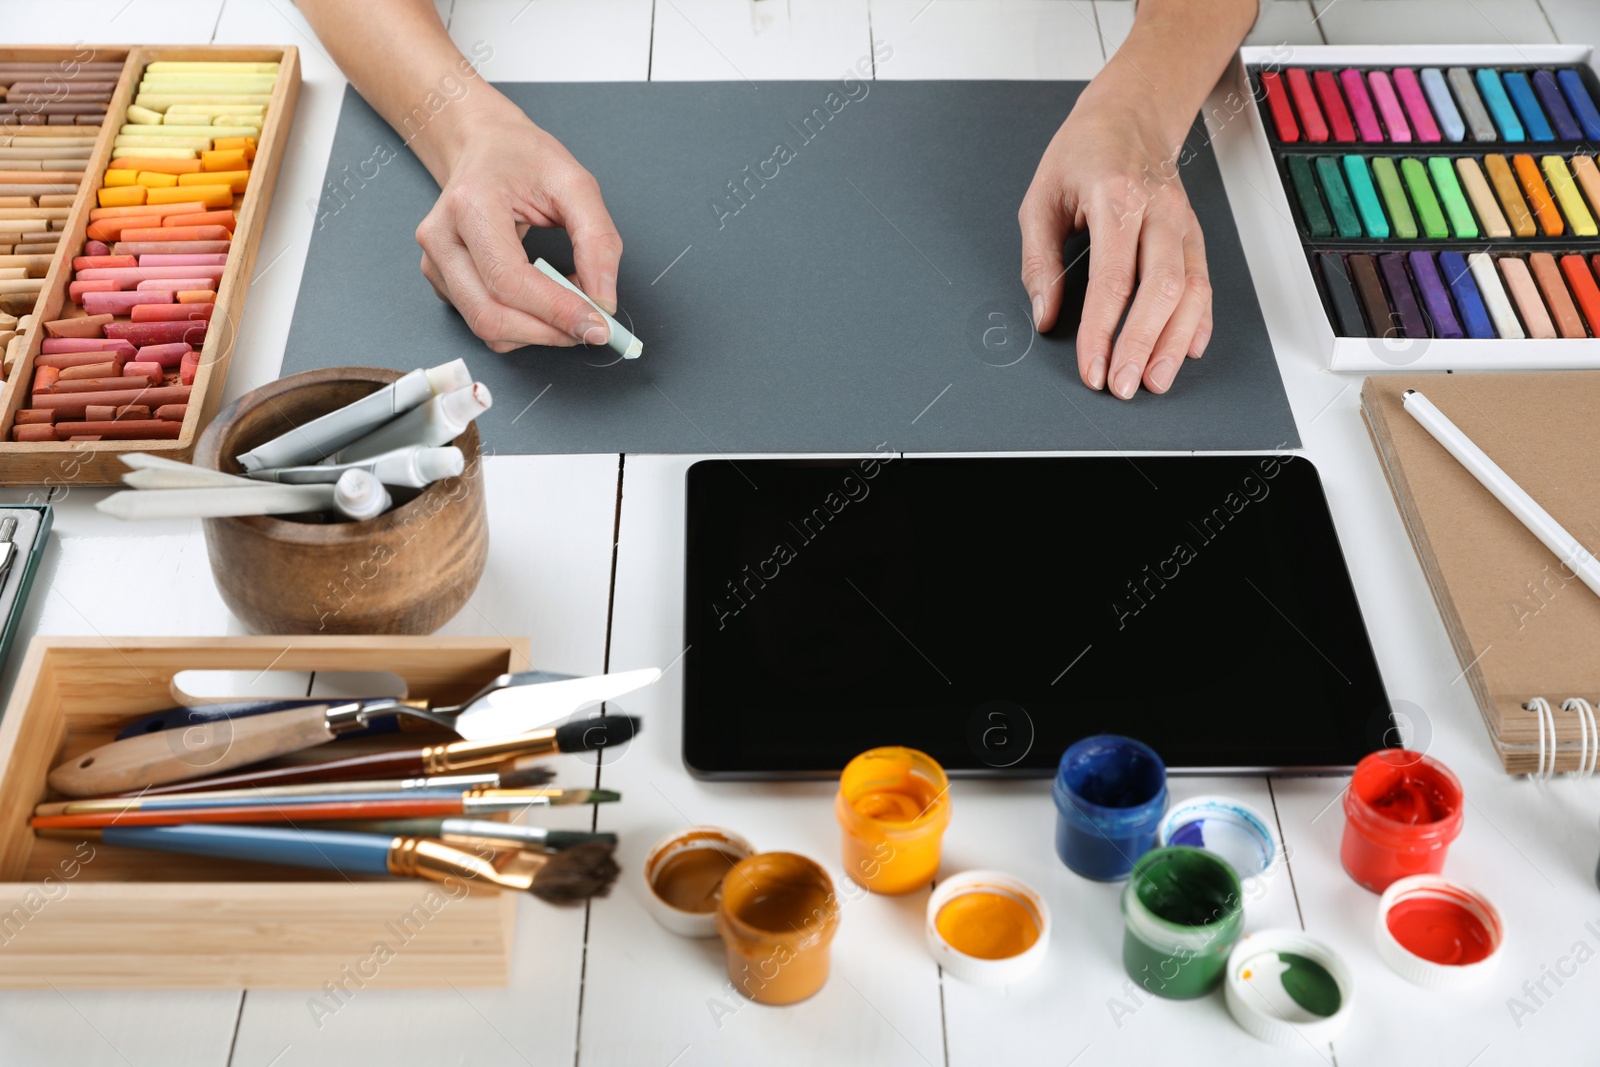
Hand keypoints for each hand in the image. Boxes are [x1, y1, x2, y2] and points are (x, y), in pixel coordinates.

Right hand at [415, 98, 622, 353]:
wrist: (483, 146)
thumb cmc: (524, 158)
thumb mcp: (575, 183)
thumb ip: (598, 241)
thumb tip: (604, 302)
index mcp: (469, 204)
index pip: (508, 279)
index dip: (556, 311)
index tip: (598, 326)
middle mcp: (441, 238)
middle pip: (490, 315)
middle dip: (549, 332)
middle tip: (592, 328)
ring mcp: (435, 263)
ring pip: (486, 328)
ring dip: (538, 332)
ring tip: (570, 305)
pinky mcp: (442, 281)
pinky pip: (484, 322)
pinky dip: (523, 324)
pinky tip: (544, 299)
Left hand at [1018, 93, 1211, 398]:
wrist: (1130, 113)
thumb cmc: (1082, 152)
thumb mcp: (1041, 197)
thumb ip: (1039, 260)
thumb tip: (1045, 313)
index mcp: (1116, 199)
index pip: (1113, 280)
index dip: (1101, 332)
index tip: (1092, 368)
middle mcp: (1158, 211)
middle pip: (1161, 290)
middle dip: (1141, 345)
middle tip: (1123, 386)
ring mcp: (1182, 223)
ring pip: (1191, 290)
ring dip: (1174, 342)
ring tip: (1154, 380)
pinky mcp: (1193, 234)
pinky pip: (1205, 283)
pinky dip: (1198, 321)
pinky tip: (1186, 350)